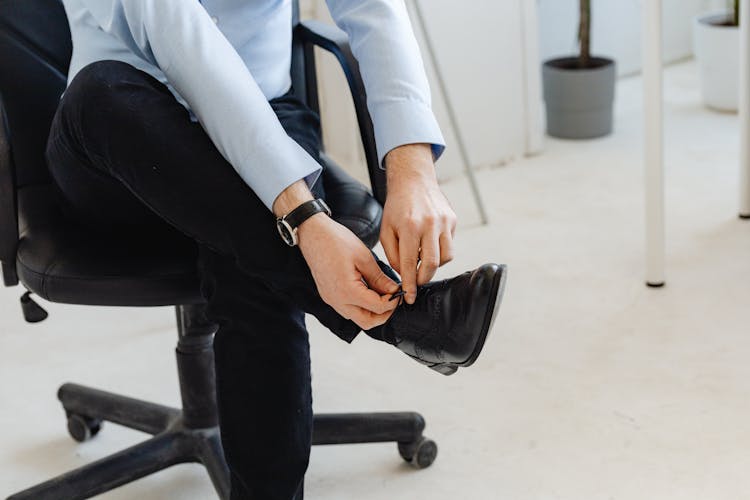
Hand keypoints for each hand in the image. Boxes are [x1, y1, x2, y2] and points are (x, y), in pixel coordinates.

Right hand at [273, 180, 399, 329]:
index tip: (399, 291)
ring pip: (357, 318)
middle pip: (367, 322)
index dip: (393, 302)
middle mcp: (337, 301)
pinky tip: (369, 292)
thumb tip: (394, 290)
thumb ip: (380, 278)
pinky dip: (361, 306)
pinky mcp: (328, 296)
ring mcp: (331, 300)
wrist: (312, 233)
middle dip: (384, 314)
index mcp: (347, 291)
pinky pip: (348, 309)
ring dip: (372, 311)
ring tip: (383, 295)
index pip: (377, 308)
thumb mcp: (364, 258)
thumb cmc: (336, 241)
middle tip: (394, 299)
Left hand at [381, 144, 456, 303]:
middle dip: (423, 278)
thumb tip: (403, 273)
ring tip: (422, 260)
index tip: (410, 297)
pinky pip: (450, 245)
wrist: (413, 181)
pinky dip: (441, 251)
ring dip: (434, 265)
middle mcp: (429, 224)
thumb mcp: (386, 229)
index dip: (410, 284)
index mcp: (409, 227)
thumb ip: (393, 253)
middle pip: (431, 264)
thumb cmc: (397, 206)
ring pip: (445, 257)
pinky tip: (430, 246)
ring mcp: (444, 222)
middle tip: (416, 282)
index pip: (409, 263)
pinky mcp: (453, 220)